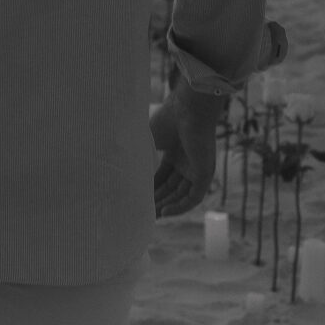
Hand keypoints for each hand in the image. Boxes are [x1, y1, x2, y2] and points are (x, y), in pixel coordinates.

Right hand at [150, 87, 222, 217]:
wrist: (188, 109)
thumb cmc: (168, 120)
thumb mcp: (147, 142)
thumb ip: (138, 158)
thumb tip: (119, 172)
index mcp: (175, 151)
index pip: (163, 176)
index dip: (152, 189)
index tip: (139, 199)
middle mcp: (187, 161)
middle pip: (172, 188)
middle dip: (158, 200)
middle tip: (143, 212)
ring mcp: (197, 168)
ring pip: (182, 194)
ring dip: (168, 206)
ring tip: (152, 216)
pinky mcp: (206, 173)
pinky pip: (194, 196)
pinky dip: (180, 206)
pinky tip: (165, 211)